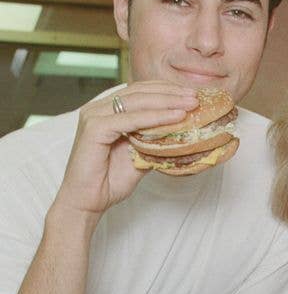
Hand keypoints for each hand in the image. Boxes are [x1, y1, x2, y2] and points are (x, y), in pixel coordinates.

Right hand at [55, 82, 199, 217]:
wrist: (87, 202)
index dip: (166, 91)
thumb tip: (182, 135)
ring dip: (167, 102)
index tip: (191, 95)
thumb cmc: (109, 182)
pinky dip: (154, 117)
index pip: (140, 92)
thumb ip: (155, 142)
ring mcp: (94, 116)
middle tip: (195, 97)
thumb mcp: (140, 157)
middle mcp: (98, 108)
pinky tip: (175, 117)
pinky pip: (129, 119)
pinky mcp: (94, 128)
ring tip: (190, 105)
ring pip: (137, 102)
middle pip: (140, 92)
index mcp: (107, 110)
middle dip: (170, 93)